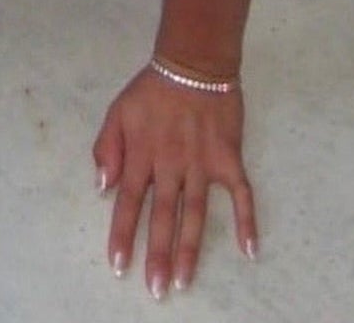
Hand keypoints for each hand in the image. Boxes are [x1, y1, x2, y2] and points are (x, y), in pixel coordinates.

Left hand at [92, 66, 256, 297]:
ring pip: (196, 213)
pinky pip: (241, 194)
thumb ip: (107, 147)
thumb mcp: (117, 110)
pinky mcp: (229, 159)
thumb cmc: (152, 90)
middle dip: (158, 255)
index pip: (127, 201)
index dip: (123, 234)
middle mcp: (170, 164)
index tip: (119, 266)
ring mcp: (202, 164)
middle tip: (156, 290)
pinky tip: (251, 250)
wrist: (194, 64)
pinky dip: (248, 221)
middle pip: (163, 216)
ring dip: (190, 249)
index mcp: (140, 153)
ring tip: (184, 281)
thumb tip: (102, 187)